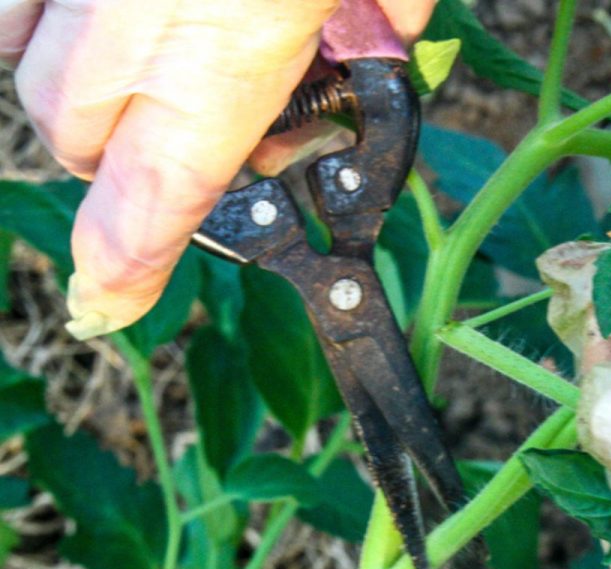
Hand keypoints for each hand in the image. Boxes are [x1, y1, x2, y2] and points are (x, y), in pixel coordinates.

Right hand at [2, 0, 434, 337]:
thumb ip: (385, 16)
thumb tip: (382, 38)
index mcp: (231, 40)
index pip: (162, 193)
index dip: (126, 266)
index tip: (103, 309)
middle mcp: (127, 15)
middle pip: (83, 140)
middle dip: (128, 163)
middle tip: (199, 135)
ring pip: (33, 73)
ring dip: (85, 94)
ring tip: (151, 63)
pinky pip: (6, 12)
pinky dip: (35, 29)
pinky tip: (93, 21)